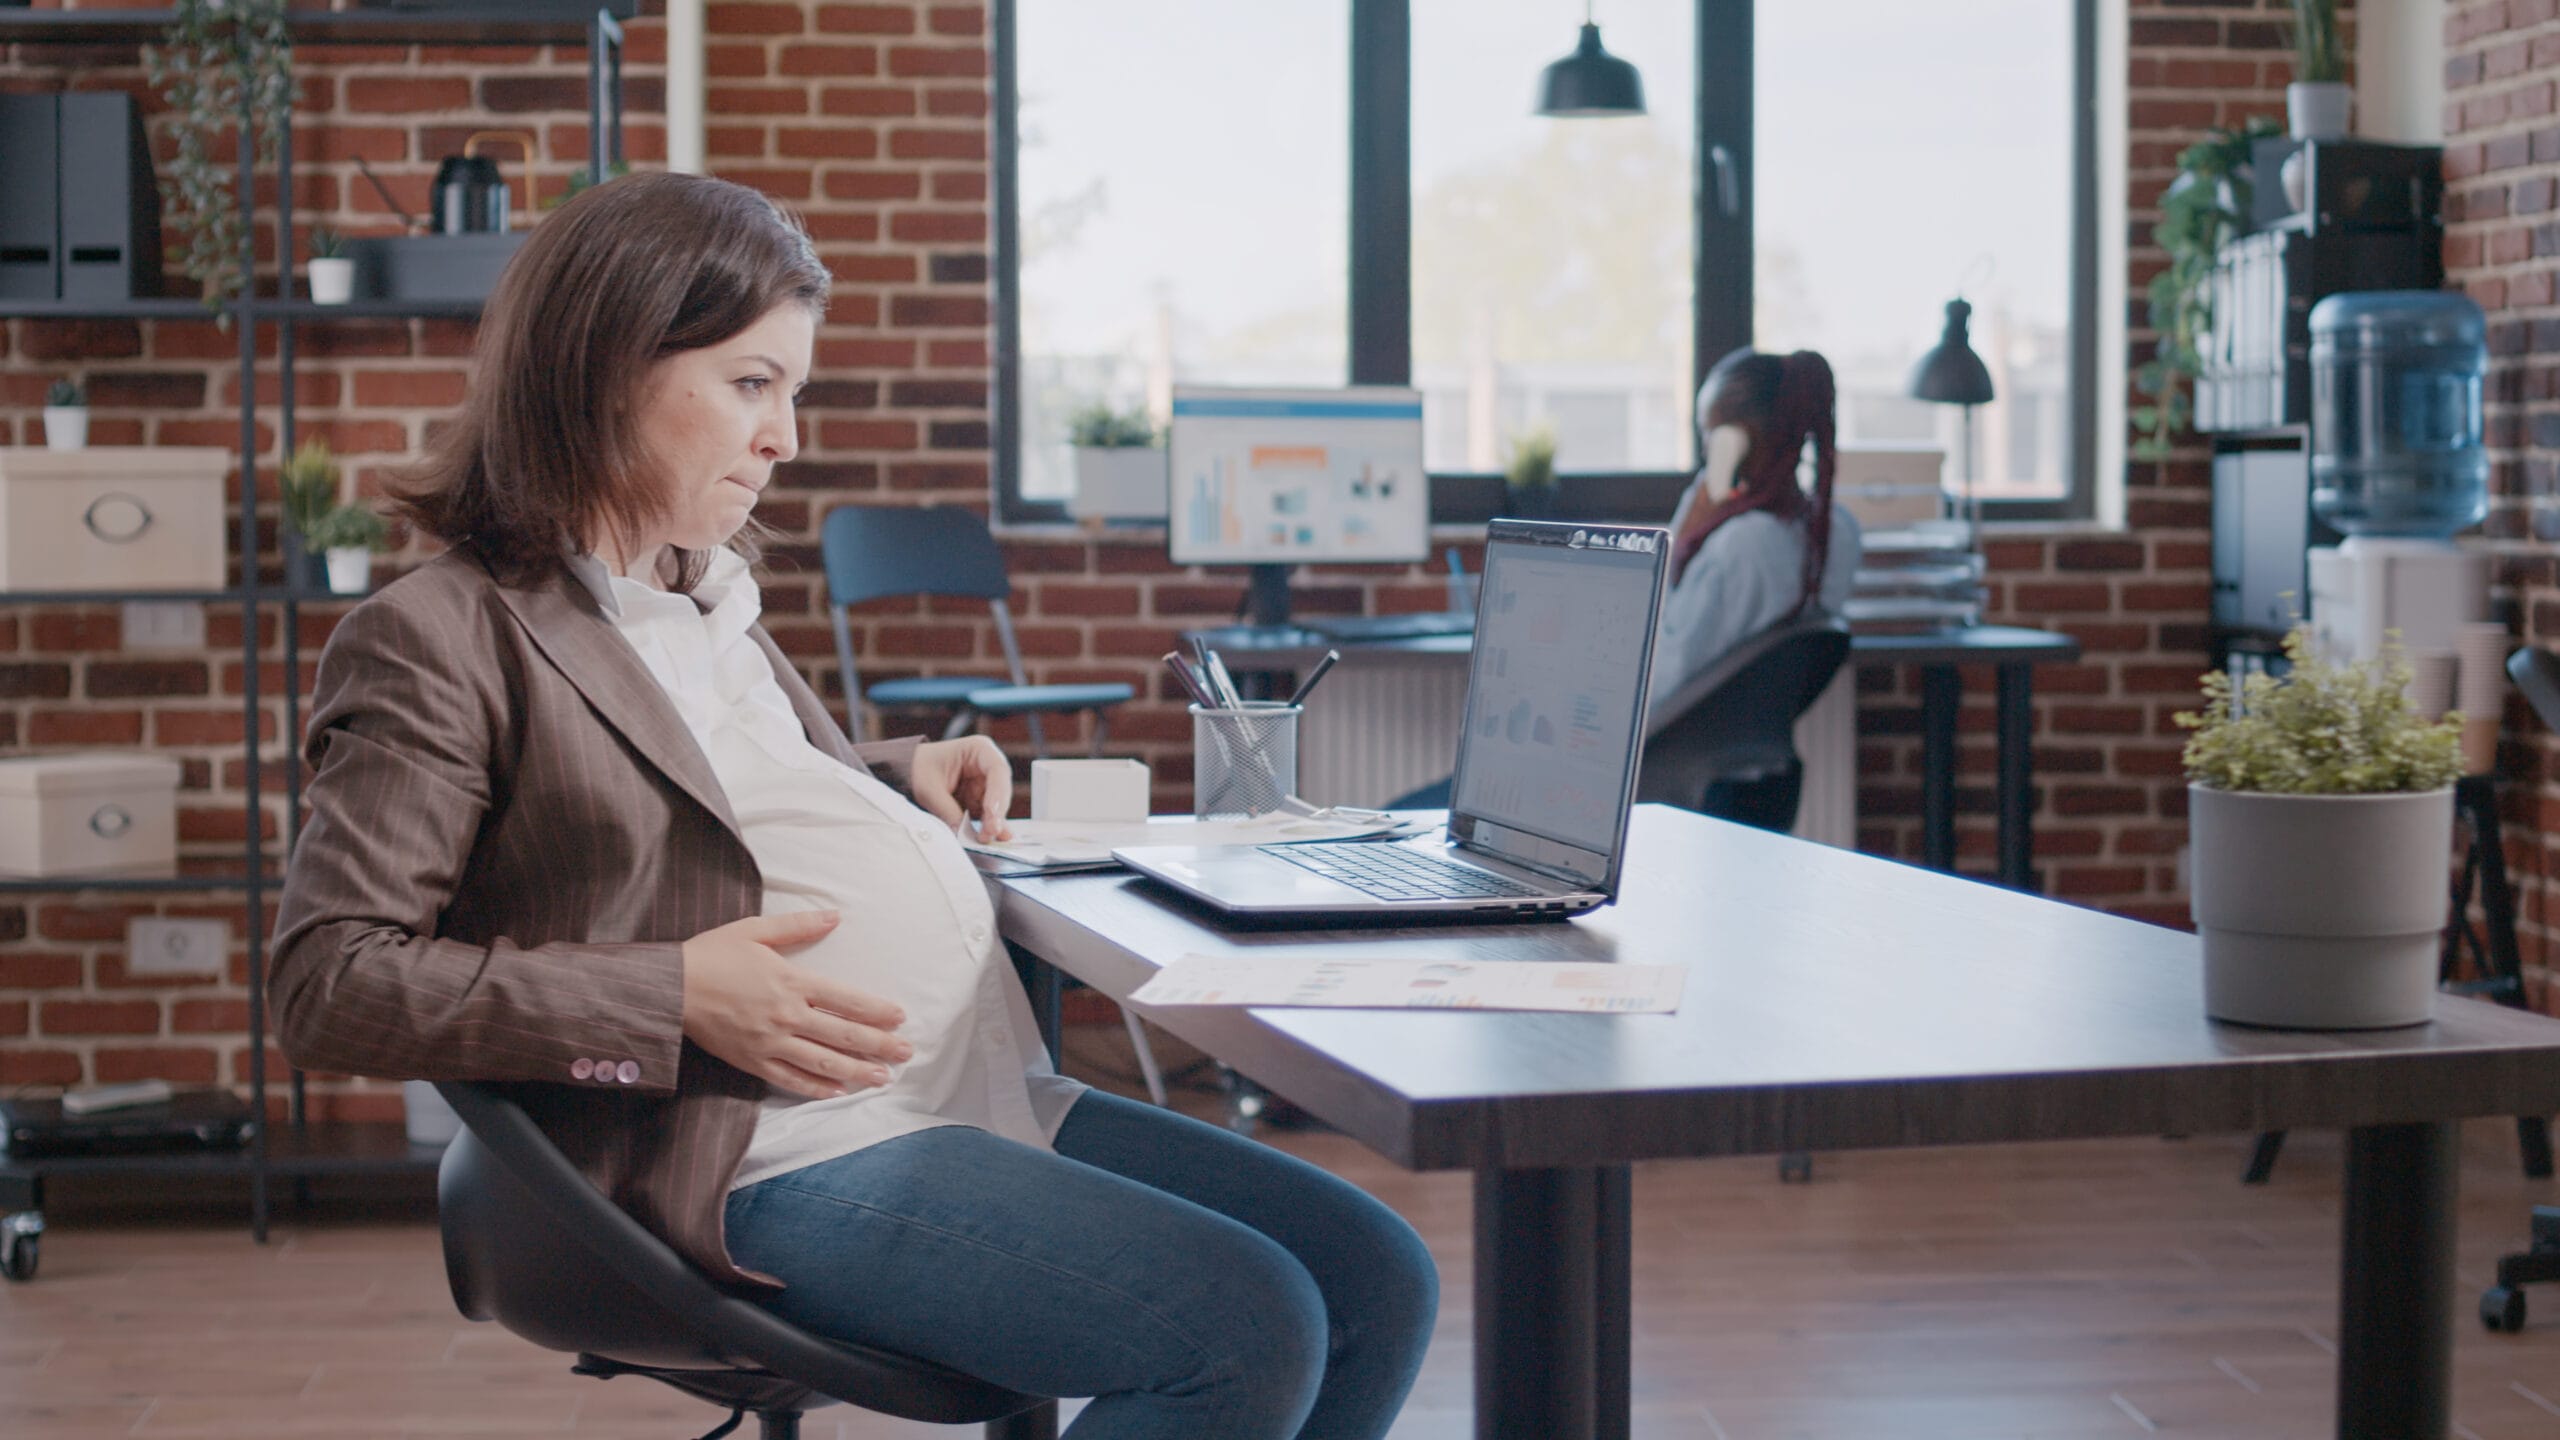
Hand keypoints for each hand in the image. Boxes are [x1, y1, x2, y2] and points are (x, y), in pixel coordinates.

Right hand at [679, 910, 910, 1097]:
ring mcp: (769, 1042)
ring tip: (883, 1078)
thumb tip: (836, 916)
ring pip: (822, 1062)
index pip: (845, 1000)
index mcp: (791, 981)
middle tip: (906, 1054)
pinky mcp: (751, 1061)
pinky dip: (815, 1088)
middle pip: (842, 1035)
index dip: (876, 1011)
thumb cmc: (712, 954)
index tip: (899, 1018)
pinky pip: (789, 1079)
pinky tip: (837, 1092)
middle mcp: (786, 1015)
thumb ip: (799, 926)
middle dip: (879, 1046)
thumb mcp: (756, 930)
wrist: (669, 987)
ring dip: (856, 1072)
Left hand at [909, 735, 1014, 840]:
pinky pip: (985, 816)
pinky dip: (983, 827)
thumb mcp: (930, 790)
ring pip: (996, 806)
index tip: (992, 812)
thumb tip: (961, 833)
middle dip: (996, 813)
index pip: (997, 769)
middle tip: (990, 832)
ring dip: (991, 823)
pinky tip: (982, 838)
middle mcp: (986, 767)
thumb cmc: (919, 770)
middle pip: (1000, 791)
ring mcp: (984, 785)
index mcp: (979, 750)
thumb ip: (948, 811)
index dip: (999, 792)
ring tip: (984, 838)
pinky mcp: (979, 801)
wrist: (908, 773)